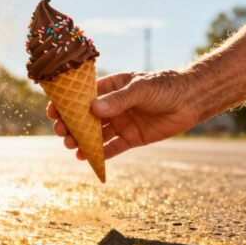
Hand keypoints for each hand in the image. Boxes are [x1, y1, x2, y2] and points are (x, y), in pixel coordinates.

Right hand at [47, 70, 200, 159]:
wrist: (192, 101)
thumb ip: (119, 100)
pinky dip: (99, 153)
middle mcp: (113, 106)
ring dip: (82, 139)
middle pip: (86, 117)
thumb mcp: (141, 89)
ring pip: (96, 133)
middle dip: (71, 124)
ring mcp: (121, 122)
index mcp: (111, 87)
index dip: (67, 104)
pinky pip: (112, 147)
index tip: (53, 111)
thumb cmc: (166, 87)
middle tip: (61, 132)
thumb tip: (93, 108)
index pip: (83, 95)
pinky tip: (86, 157)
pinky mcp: (131, 138)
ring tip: (70, 145)